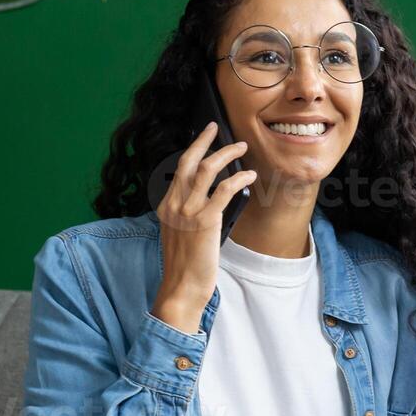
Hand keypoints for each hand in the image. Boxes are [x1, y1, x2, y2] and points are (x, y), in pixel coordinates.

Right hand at [151, 121, 255, 333]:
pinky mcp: (205, 221)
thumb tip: (212, 198)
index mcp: (166, 206)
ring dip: (226, 154)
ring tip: (242, 148)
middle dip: (204, 140)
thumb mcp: (180, 233)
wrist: (181, 288)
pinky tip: (250, 176)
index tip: (203, 138)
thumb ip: (189, 214)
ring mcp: (188, 212)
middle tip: (217, 127)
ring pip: (207, 169)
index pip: (178, 169)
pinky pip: (224, 191)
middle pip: (188, 161)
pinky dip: (239, 179)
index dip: (192, 150)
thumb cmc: (185, 265)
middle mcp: (174, 204)